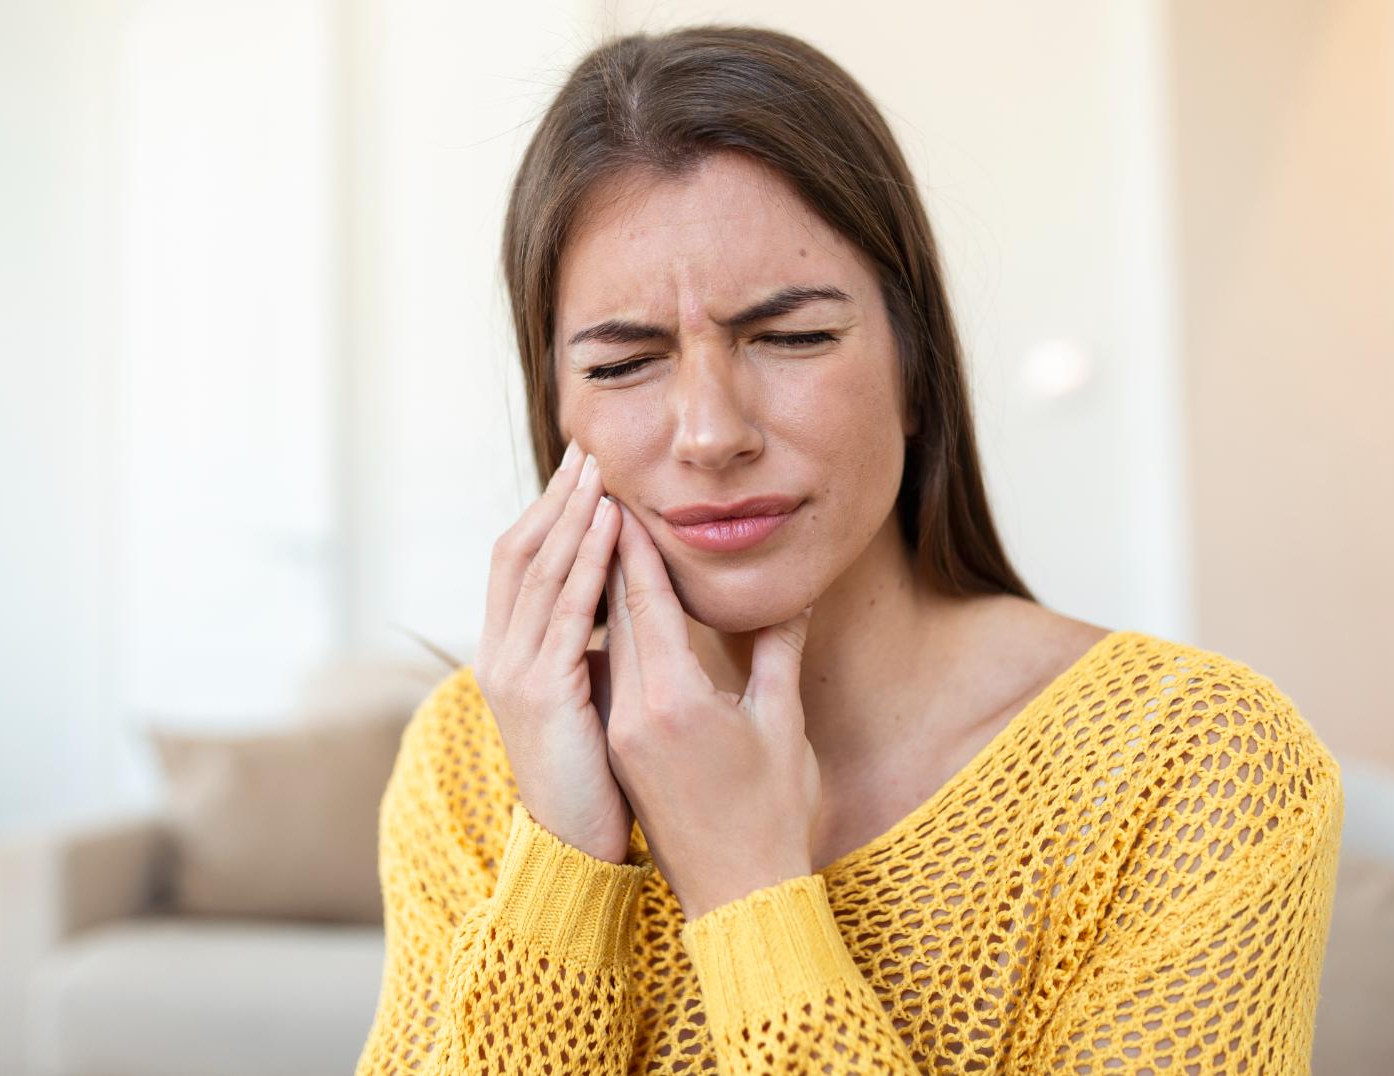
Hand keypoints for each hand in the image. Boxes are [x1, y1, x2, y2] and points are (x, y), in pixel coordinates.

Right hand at [473, 439, 633, 864]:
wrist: (578, 850)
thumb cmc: (597, 779)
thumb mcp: (591, 699)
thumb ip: (596, 649)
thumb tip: (622, 607)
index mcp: (508, 654)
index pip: (518, 561)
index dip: (546, 512)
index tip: (579, 470)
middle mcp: (498, 654)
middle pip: (519, 551)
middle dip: (554, 498)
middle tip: (587, 449)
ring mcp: (512, 672)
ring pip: (540, 571)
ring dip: (571, 516)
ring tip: (600, 472)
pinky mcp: (541, 692)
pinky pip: (566, 610)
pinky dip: (587, 561)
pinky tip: (610, 526)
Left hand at [599, 499, 821, 920]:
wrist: (737, 895)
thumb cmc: (773, 813)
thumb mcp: (782, 724)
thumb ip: (778, 653)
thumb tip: (792, 595)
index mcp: (674, 700)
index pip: (645, 604)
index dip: (634, 548)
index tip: (621, 498)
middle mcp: (635, 712)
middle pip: (615, 616)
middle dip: (610, 554)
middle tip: (601, 497)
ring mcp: (622, 733)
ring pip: (607, 644)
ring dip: (604, 590)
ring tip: (601, 537)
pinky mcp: (621, 749)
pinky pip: (610, 675)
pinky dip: (611, 633)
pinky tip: (613, 609)